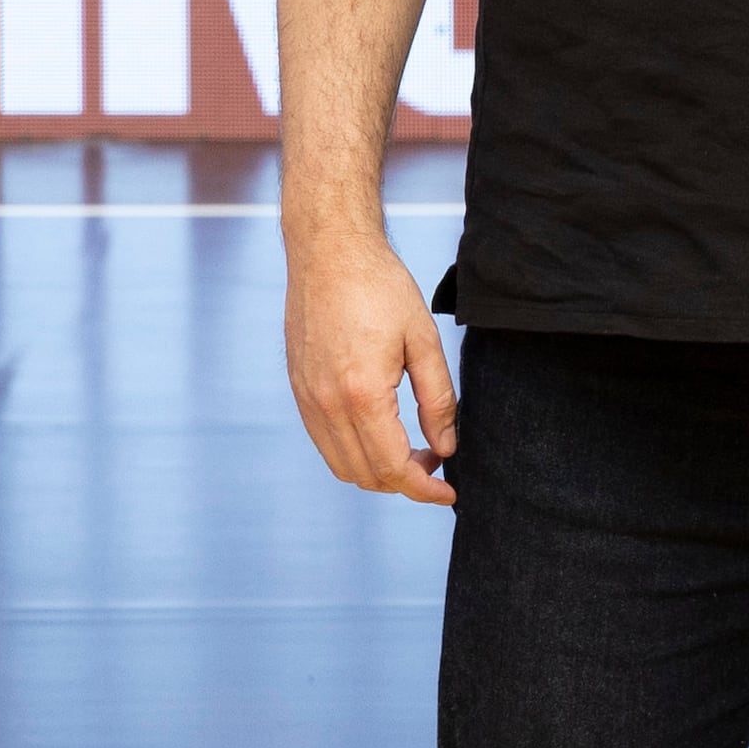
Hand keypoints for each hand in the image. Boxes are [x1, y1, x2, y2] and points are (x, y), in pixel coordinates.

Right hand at [288, 230, 459, 505]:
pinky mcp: (299, 389)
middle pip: (366, 475)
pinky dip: (354, 453)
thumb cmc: (379, 287)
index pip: (393, 467)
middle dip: (405, 483)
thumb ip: (438, 400)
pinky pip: (325, 442)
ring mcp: (306, 399)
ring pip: (342, 465)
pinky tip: (382, 433)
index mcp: (361, 394)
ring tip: (413, 451)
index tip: (450, 494)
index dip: (425, 490)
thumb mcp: (424, 341)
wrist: (329, 253)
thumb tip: (446, 448)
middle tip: (436, 462)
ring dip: (379, 472)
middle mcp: (326, 404)